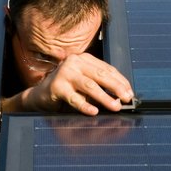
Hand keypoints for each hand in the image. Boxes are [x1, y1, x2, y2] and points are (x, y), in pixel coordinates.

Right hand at [2, 52, 133, 115]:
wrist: (41, 95)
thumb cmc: (67, 89)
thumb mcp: (84, 82)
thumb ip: (100, 84)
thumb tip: (122, 94)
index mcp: (84, 58)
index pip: (107, 69)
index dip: (120, 81)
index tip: (130, 92)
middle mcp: (74, 62)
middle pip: (100, 75)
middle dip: (116, 88)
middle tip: (126, 98)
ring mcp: (64, 73)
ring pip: (89, 86)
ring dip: (104, 97)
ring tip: (115, 107)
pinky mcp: (56, 86)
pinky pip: (74, 98)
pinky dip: (85, 105)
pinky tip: (94, 111)